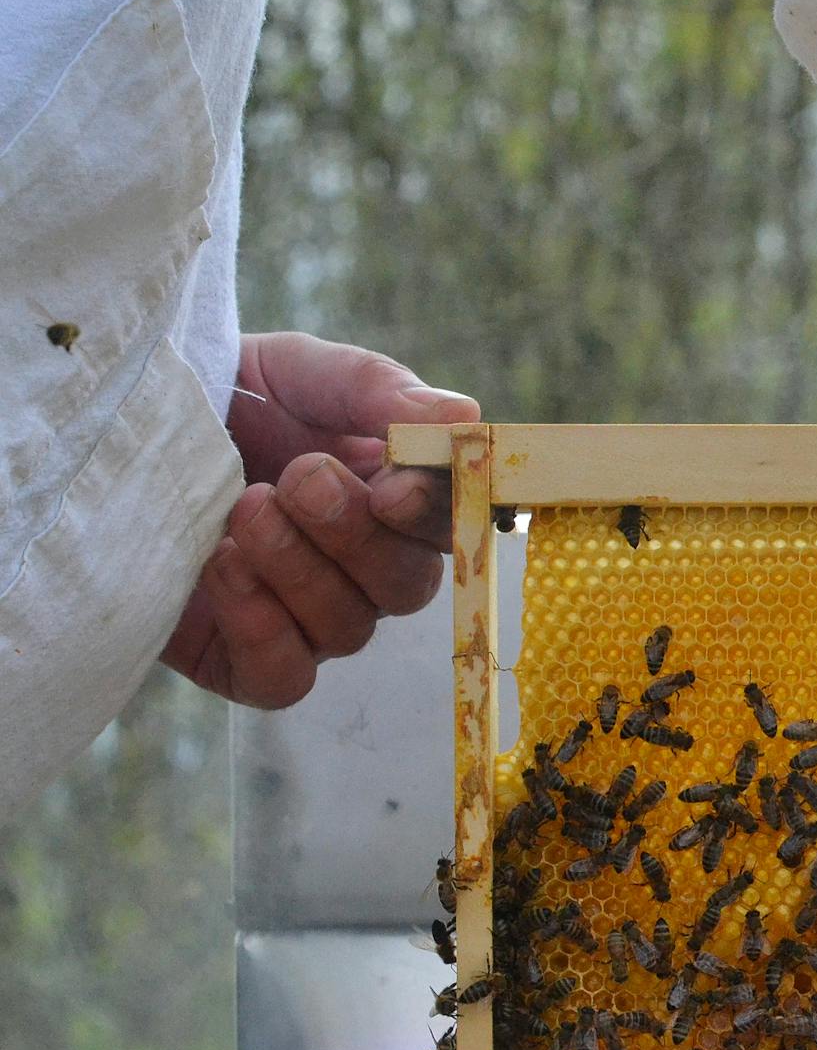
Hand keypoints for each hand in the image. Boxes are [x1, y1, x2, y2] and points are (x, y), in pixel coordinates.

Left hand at [161, 332, 478, 708]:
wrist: (119, 425)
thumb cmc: (225, 394)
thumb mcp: (301, 372)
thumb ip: (379, 391)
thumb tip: (464, 419)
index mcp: (395, 502)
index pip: (453, 527)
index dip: (435, 518)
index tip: (392, 487)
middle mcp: (364, 571)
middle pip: (406, 587)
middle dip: (357, 538)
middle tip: (301, 480)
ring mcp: (306, 621)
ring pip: (347, 629)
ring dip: (299, 569)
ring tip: (244, 509)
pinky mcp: (242, 661)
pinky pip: (284, 677)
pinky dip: (263, 629)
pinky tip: (223, 566)